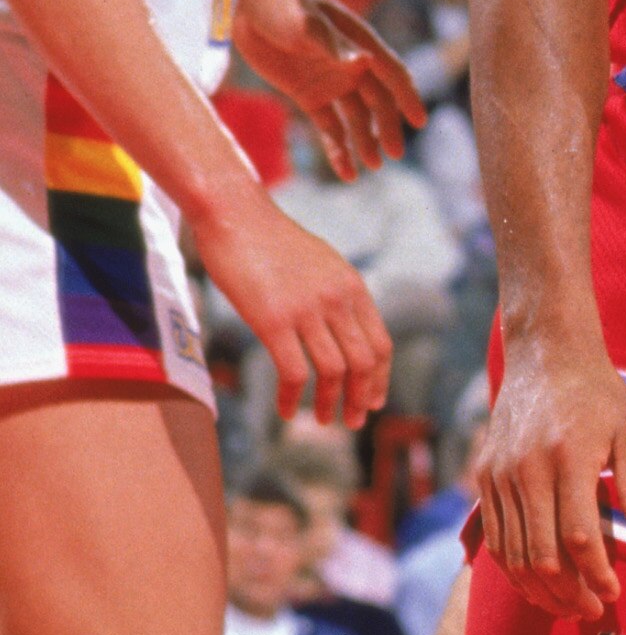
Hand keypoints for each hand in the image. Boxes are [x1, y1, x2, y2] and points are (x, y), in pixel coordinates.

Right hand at [190, 180, 391, 424]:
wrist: (234, 213)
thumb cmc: (270, 239)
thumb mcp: (320, 263)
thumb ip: (336, 295)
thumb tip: (343, 327)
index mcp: (352, 287)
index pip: (381, 344)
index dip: (381, 379)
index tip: (375, 401)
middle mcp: (337, 300)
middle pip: (364, 363)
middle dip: (363, 398)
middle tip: (354, 421)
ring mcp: (307, 310)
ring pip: (334, 372)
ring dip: (331, 403)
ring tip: (324, 421)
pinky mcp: (273, 320)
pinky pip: (294, 372)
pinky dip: (294, 398)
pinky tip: (287, 411)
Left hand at [232, 0, 425, 181]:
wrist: (244, 4)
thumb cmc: (279, 4)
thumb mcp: (305, 22)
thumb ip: (332, 45)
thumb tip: (363, 61)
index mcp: (359, 42)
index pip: (391, 72)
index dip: (407, 96)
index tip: (419, 121)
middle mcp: (351, 64)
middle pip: (378, 101)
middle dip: (387, 128)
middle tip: (393, 156)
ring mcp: (331, 81)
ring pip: (357, 117)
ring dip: (365, 141)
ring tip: (371, 166)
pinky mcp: (310, 95)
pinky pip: (330, 126)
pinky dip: (338, 148)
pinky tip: (346, 172)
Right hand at [470, 332, 625, 621]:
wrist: (544, 354)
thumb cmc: (597, 394)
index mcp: (568, 458)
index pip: (578, 537)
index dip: (596, 574)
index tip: (613, 594)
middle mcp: (526, 469)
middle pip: (540, 554)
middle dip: (567, 592)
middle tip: (591, 610)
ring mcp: (499, 474)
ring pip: (511, 553)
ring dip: (538, 589)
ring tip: (567, 605)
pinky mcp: (484, 476)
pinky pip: (494, 536)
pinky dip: (513, 568)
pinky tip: (536, 583)